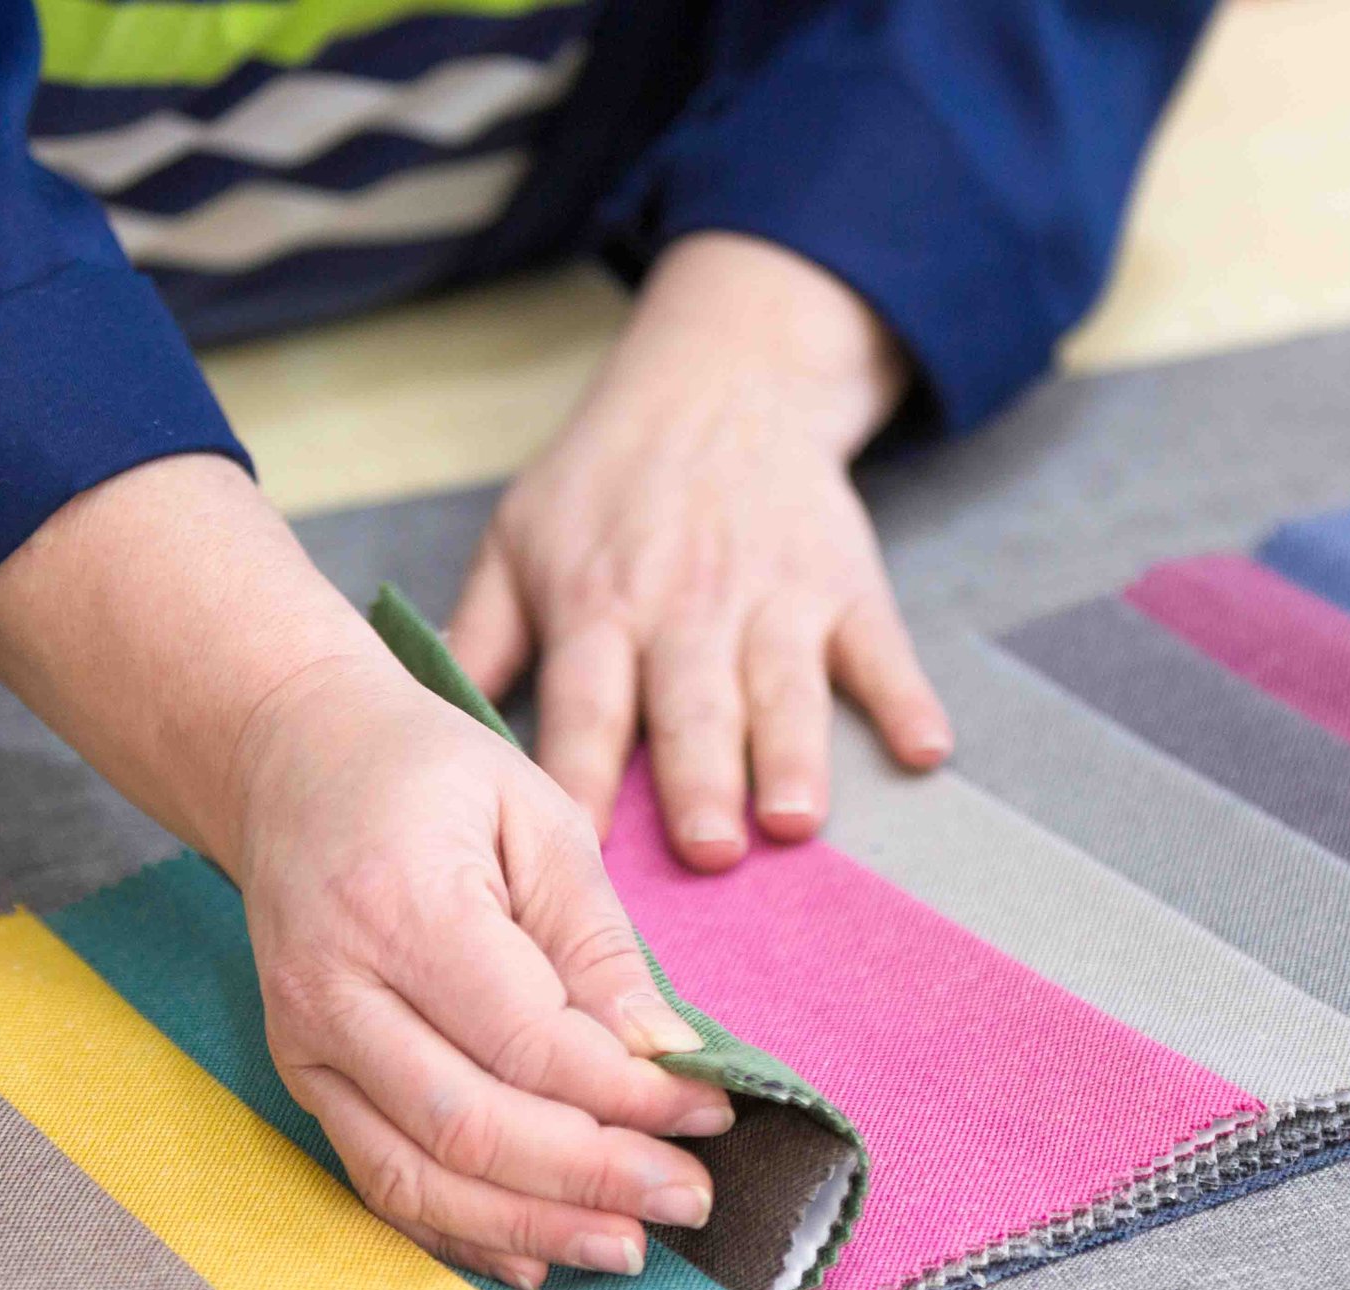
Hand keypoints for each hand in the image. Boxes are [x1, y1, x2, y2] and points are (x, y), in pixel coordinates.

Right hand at [0, 455, 728, 1289]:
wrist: (291, 760)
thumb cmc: (428, 774)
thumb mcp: (537, 813)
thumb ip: (596, 941)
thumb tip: (665, 1054)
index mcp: (401, 905)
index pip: (529, 1042)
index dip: (629, 1095)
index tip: (713, 1110)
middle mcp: (334, 990)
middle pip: (473, 1127)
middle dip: (594, 1177)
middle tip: (690, 1198)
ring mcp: (304, 1044)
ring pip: (419, 1177)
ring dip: (531, 1227)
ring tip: (627, 1245)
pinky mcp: (302, 1078)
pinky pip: (379, 1180)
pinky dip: (461, 1233)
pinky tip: (536, 1254)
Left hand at [448, 232, 952, 871]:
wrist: (722, 378)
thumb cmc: (606, 480)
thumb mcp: (517, 539)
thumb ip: (480, 639)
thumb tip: (424, 727)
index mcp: (598, 606)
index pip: (584, 706)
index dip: (580, 776)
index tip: (577, 851)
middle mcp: (685, 608)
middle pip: (690, 705)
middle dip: (697, 778)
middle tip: (705, 849)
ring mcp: (773, 597)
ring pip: (783, 687)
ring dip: (793, 753)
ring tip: (795, 819)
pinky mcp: (845, 584)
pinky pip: (881, 648)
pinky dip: (906, 698)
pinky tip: (925, 750)